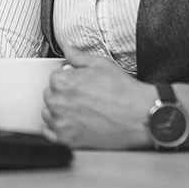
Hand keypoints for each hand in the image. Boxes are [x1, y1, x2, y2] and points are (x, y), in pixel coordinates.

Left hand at [41, 44, 155, 148]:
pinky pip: (50, 134)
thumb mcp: (100, 64)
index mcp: (62, 81)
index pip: (54, 77)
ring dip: (59, 111)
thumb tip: (66, 47)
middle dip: (63, 95)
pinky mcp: (68, 140)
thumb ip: (77, 55)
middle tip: (82, 97)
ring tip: (80, 111)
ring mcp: (62, 123)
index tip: (78, 83)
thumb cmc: (123, 91)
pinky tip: (72, 125)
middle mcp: (58, 102)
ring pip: (49, 114)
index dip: (68, 79)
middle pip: (50, 95)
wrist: (140, 116)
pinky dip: (57, 129)